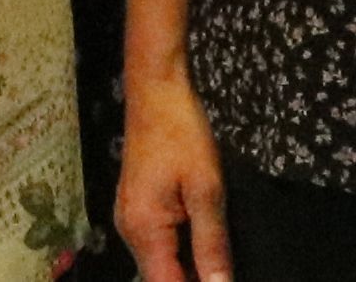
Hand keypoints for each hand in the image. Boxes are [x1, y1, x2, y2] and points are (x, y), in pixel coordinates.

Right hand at [115, 66, 235, 281]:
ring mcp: (130, 220)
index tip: (223, 281)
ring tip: (220, 262)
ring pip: (159, 263)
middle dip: (192, 280)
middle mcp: (129, 232)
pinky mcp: (137, 209)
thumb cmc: (182, 134)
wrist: (156, 92)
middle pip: (160, 278)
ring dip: (187, 268)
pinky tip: (205, 245)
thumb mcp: (206, 189)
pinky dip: (180, 252)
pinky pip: (158, 245)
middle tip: (226, 271)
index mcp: (144, 230)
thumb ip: (212, 243)